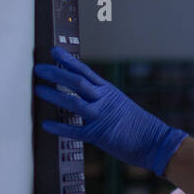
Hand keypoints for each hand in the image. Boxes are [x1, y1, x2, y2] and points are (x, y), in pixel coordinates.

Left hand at [34, 49, 186, 176]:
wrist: (155, 142)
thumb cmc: (138, 126)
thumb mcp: (120, 105)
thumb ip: (102, 100)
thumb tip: (85, 97)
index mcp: (108, 91)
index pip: (84, 71)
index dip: (67, 60)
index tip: (53, 51)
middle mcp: (104, 100)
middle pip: (76, 81)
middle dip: (55, 73)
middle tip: (38, 69)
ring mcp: (101, 116)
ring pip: (73, 102)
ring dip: (54, 95)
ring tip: (38, 89)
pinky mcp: (99, 134)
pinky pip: (75, 130)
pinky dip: (59, 127)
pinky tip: (46, 125)